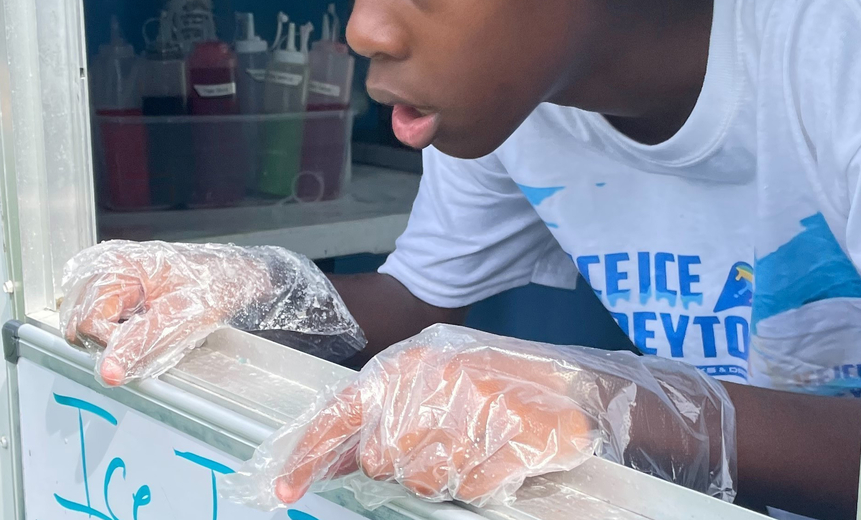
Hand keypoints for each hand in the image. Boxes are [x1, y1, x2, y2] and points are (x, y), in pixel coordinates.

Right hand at [61, 241, 275, 384]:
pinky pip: (99, 325)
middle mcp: (103, 270)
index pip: (86, 322)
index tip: (139, 347)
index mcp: (117, 265)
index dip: (110, 344)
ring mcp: (105, 282)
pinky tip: (143, 327)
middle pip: (78, 324)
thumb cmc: (210, 287)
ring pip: (85, 327)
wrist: (230, 278)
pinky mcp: (111, 295)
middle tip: (146, 337)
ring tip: (147, 329)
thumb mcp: (179, 317)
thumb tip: (107, 374)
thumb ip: (139, 345)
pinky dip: (118, 335)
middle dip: (109, 342)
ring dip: (113, 340)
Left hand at [273, 343, 600, 505]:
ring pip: (426, 480)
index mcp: (408, 366)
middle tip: (441, 449)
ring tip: (474, 449)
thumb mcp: (432, 386)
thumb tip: (336, 462)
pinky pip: (472, 488)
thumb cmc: (495, 386)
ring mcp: (475, 407)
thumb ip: (384, 418)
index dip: (310, 456)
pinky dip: (482, 484)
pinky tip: (498, 459)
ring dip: (447, 477)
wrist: (574, 385)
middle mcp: (435, 382)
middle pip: (384, 459)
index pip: (343, 412)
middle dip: (406, 468)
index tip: (286, 493)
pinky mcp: (512, 436)